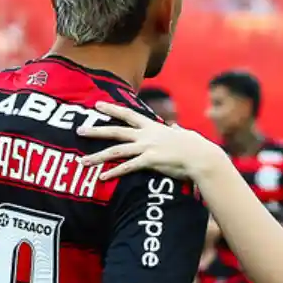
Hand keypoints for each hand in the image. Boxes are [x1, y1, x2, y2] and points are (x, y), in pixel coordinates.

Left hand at [78, 102, 225, 180]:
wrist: (203, 158)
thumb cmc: (197, 147)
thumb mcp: (185, 134)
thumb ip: (177, 129)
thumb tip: (175, 125)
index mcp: (153, 127)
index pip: (128, 115)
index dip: (112, 109)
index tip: (97, 105)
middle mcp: (147, 135)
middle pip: (116, 131)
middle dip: (96, 130)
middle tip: (79, 130)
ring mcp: (147, 147)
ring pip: (116, 151)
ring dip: (97, 156)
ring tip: (82, 161)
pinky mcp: (150, 161)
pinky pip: (128, 167)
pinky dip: (114, 172)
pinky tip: (102, 177)